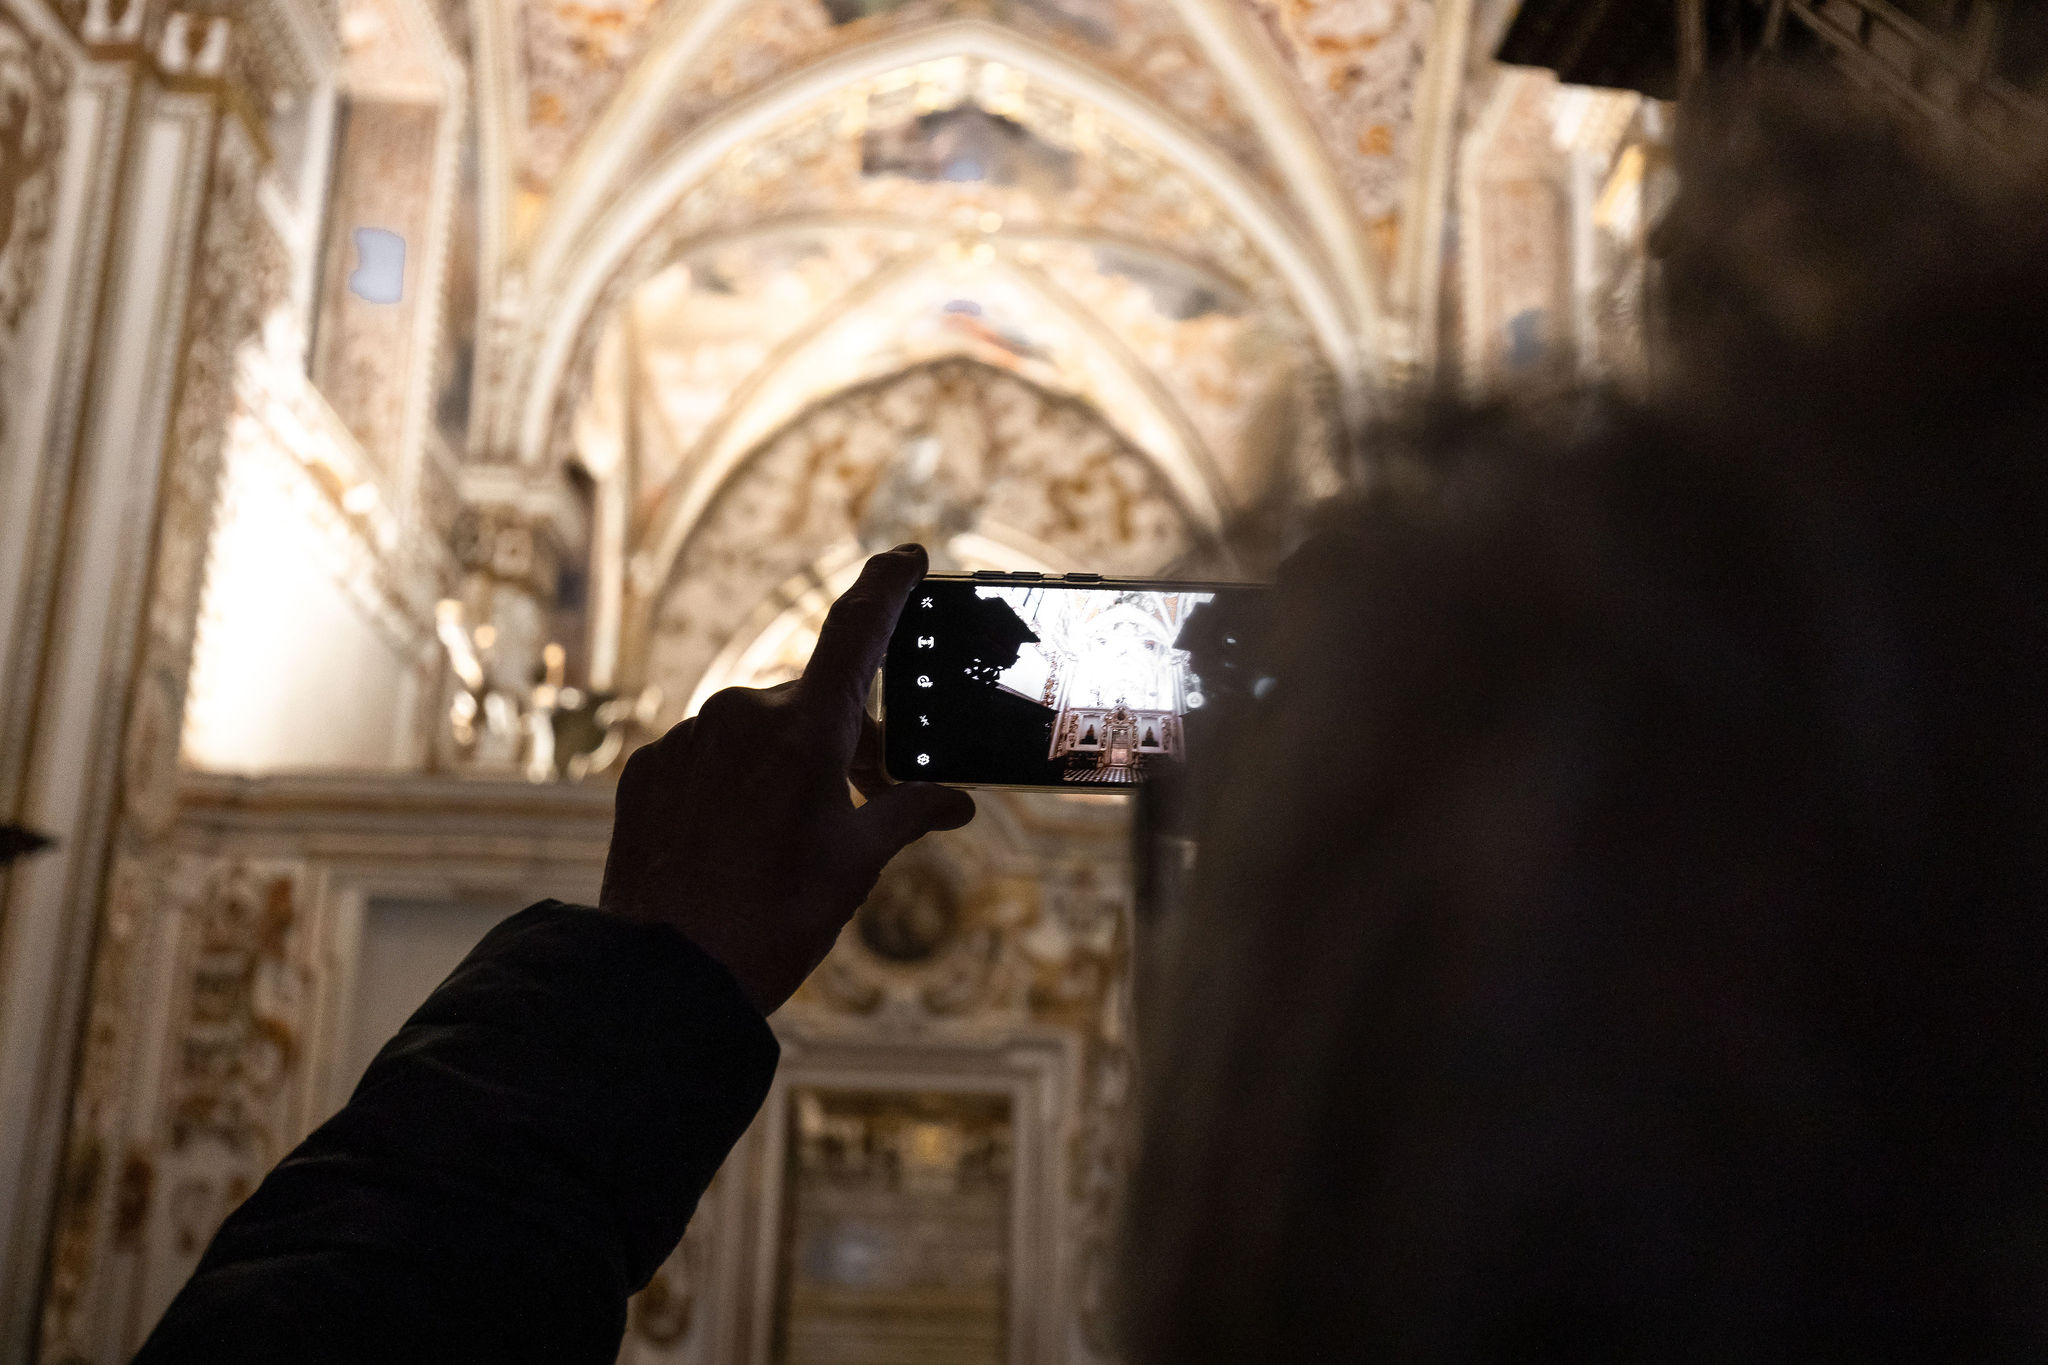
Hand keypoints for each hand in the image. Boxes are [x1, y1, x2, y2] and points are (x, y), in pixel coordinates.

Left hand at [599, 545, 975, 1013]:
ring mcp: (687, 739)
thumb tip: (955, 802)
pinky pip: (707, 756)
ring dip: (787, 763)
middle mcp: (741, 715)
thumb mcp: (856, 866)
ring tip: (794, 837)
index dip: (887, 586)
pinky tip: (737, 841)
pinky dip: (733, 783)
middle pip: (815, 702)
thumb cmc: (772, 920)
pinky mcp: (647, 769)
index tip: (908, 555)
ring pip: (758, 729)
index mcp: (804, 729)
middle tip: (867, 803)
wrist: (663, 975)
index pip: (857, 629)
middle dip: (846, 741)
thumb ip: (907, 815)